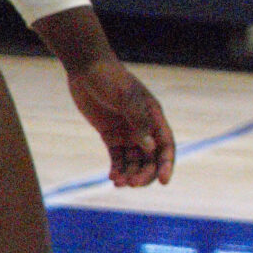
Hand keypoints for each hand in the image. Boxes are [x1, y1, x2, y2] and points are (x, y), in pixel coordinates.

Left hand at [65, 59, 175, 186]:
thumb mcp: (127, 97)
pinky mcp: (110, 135)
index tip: (163, 181)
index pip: (166, 145)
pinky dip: (117, 168)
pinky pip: (117, 157)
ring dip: (130, 173)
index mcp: (154, 117)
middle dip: (145, 173)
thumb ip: (139, 121)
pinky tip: (112, 177)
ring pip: (134, 161)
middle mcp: (144, 128)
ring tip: (119, 182)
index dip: (166, 164)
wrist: (87, 69)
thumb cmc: (111, 78)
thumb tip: (150, 147)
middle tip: (133, 183)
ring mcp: (127, 132)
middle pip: (151, 158)